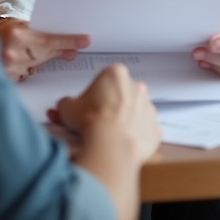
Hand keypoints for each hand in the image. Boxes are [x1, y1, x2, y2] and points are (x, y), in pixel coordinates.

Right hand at [0, 18, 89, 81]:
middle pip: (45, 54)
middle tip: (72, 51)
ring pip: (35, 65)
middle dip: (59, 51)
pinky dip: (26, 67)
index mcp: (17, 36)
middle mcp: (12, 53)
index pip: (50, 41)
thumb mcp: (22, 26)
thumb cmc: (3, 30)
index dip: (69, 41)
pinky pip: (24, 74)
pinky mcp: (4, 78)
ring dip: (40, 60)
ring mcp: (7, 68)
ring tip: (35, 52)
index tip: (85, 41)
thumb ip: (43, 38)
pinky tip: (22, 60)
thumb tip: (69, 52)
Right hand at [54, 64, 160, 219]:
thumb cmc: (91, 122)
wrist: (110, 146)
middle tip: (97, 118)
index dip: (95, 93)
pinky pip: (146, 130)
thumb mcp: (67, 108)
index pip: (105, 79)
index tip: (90, 103)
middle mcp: (136, 87)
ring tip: (109, 134)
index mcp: (116, 74)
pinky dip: (137, 136)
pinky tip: (123, 143)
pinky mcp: (154, 128)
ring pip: (136, 111)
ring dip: (126, 119)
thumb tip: (64, 106)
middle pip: (123, 93)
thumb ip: (66, 103)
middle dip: (112, 104)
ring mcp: (148, 108)